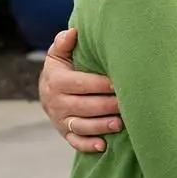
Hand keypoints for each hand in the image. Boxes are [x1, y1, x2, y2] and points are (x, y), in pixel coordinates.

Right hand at [39, 29, 121, 153]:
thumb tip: (72, 32)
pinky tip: (103, 145)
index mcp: (57, 81)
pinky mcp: (65, 132)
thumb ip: (63, 44)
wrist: (48, 90)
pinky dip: (88, 145)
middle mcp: (56, 102)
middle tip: (128, 104)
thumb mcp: (59, 55)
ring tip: (120, 124)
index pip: (80, 83)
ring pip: (81, 125)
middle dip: (107, 106)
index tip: (119, 82)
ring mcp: (60, 120)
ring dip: (101, 126)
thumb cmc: (63, 68)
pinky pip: (75, 142)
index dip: (100, 84)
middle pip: (84, 106)